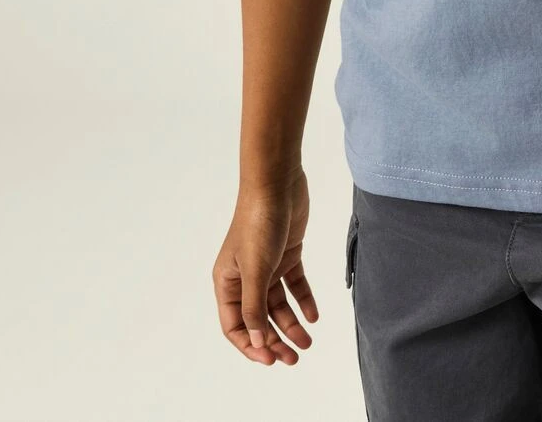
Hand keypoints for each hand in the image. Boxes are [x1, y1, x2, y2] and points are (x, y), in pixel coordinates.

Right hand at [212, 165, 318, 363]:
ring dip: (292, 323)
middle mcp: (244, 276)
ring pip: (278, 303)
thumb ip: (255, 307)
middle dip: (275, 339)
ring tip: (308, 342)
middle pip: (259, 318)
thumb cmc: (258, 223)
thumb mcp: (256, 270)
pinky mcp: (287, 252)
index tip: (271, 359)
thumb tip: (257, 340)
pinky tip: (314, 315)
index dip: (252, 345)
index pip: (235, 326)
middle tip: (294, 358)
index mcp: (227, 282)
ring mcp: (267, 264)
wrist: (277, 183)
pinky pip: (294, 283)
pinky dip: (303, 299)